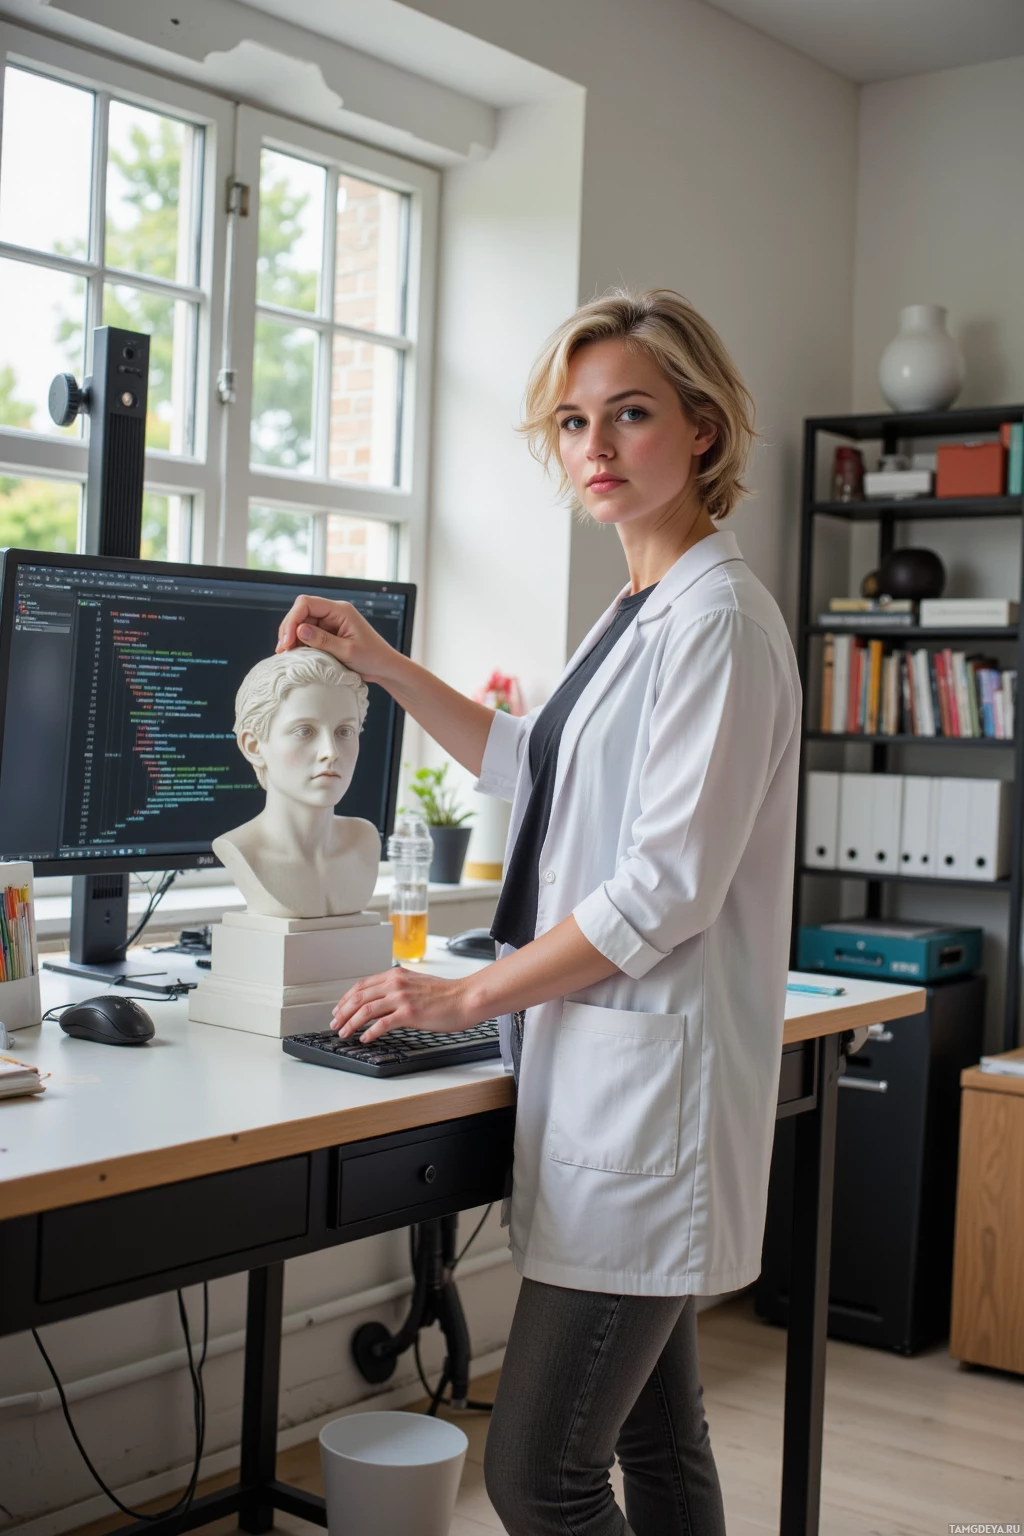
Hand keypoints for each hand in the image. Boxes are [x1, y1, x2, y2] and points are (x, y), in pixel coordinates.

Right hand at [276, 595, 394, 683]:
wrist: (385, 667)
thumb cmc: (372, 658)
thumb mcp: (347, 651)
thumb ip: (322, 640)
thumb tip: (299, 630)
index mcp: (340, 610)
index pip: (306, 603)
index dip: (292, 620)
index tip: (288, 641)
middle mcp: (334, 612)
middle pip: (301, 612)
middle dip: (289, 629)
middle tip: (283, 650)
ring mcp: (330, 622)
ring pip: (302, 623)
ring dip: (292, 637)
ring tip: (286, 655)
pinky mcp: (328, 634)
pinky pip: (308, 634)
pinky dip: (299, 643)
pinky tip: (294, 655)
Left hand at [332, 967, 474, 1041]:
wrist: (465, 998)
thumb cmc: (446, 994)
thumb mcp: (416, 984)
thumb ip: (397, 989)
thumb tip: (380, 1002)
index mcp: (396, 975)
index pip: (362, 985)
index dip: (346, 999)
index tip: (339, 1010)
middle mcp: (396, 983)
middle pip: (359, 997)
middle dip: (343, 1012)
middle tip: (335, 1024)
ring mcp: (402, 998)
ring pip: (366, 1010)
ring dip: (351, 1023)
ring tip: (344, 1033)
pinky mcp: (409, 1013)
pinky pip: (382, 1024)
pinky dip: (369, 1032)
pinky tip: (364, 1038)